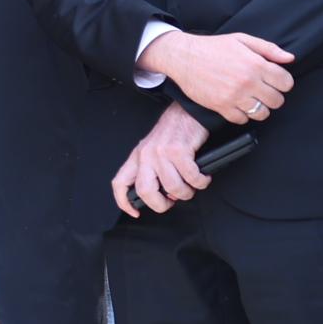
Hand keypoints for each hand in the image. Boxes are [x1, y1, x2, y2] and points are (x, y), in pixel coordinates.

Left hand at [112, 102, 212, 217]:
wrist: (187, 112)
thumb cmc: (173, 133)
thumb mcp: (154, 151)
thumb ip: (154, 172)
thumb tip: (168, 196)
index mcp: (137, 157)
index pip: (120, 183)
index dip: (123, 202)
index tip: (134, 212)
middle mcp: (146, 155)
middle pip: (145, 191)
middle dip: (161, 204)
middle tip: (172, 201)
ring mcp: (161, 153)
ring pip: (172, 187)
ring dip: (187, 192)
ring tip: (193, 185)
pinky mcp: (179, 151)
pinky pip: (191, 177)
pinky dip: (201, 181)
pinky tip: (203, 176)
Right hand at [144, 29, 293, 123]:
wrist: (183, 57)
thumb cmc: (212, 47)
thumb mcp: (241, 40)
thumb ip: (268, 48)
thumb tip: (289, 58)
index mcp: (255, 64)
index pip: (286, 83)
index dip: (283, 82)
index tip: (275, 80)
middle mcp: (247, 82)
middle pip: (277, 100)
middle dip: (272, 96)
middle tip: (262, 90)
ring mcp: (234, 96)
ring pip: (262, 113)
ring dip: (260, 107)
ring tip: (251, 99)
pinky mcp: (221, 106)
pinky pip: (242, 120)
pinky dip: (242, 115)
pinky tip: (238, 105)